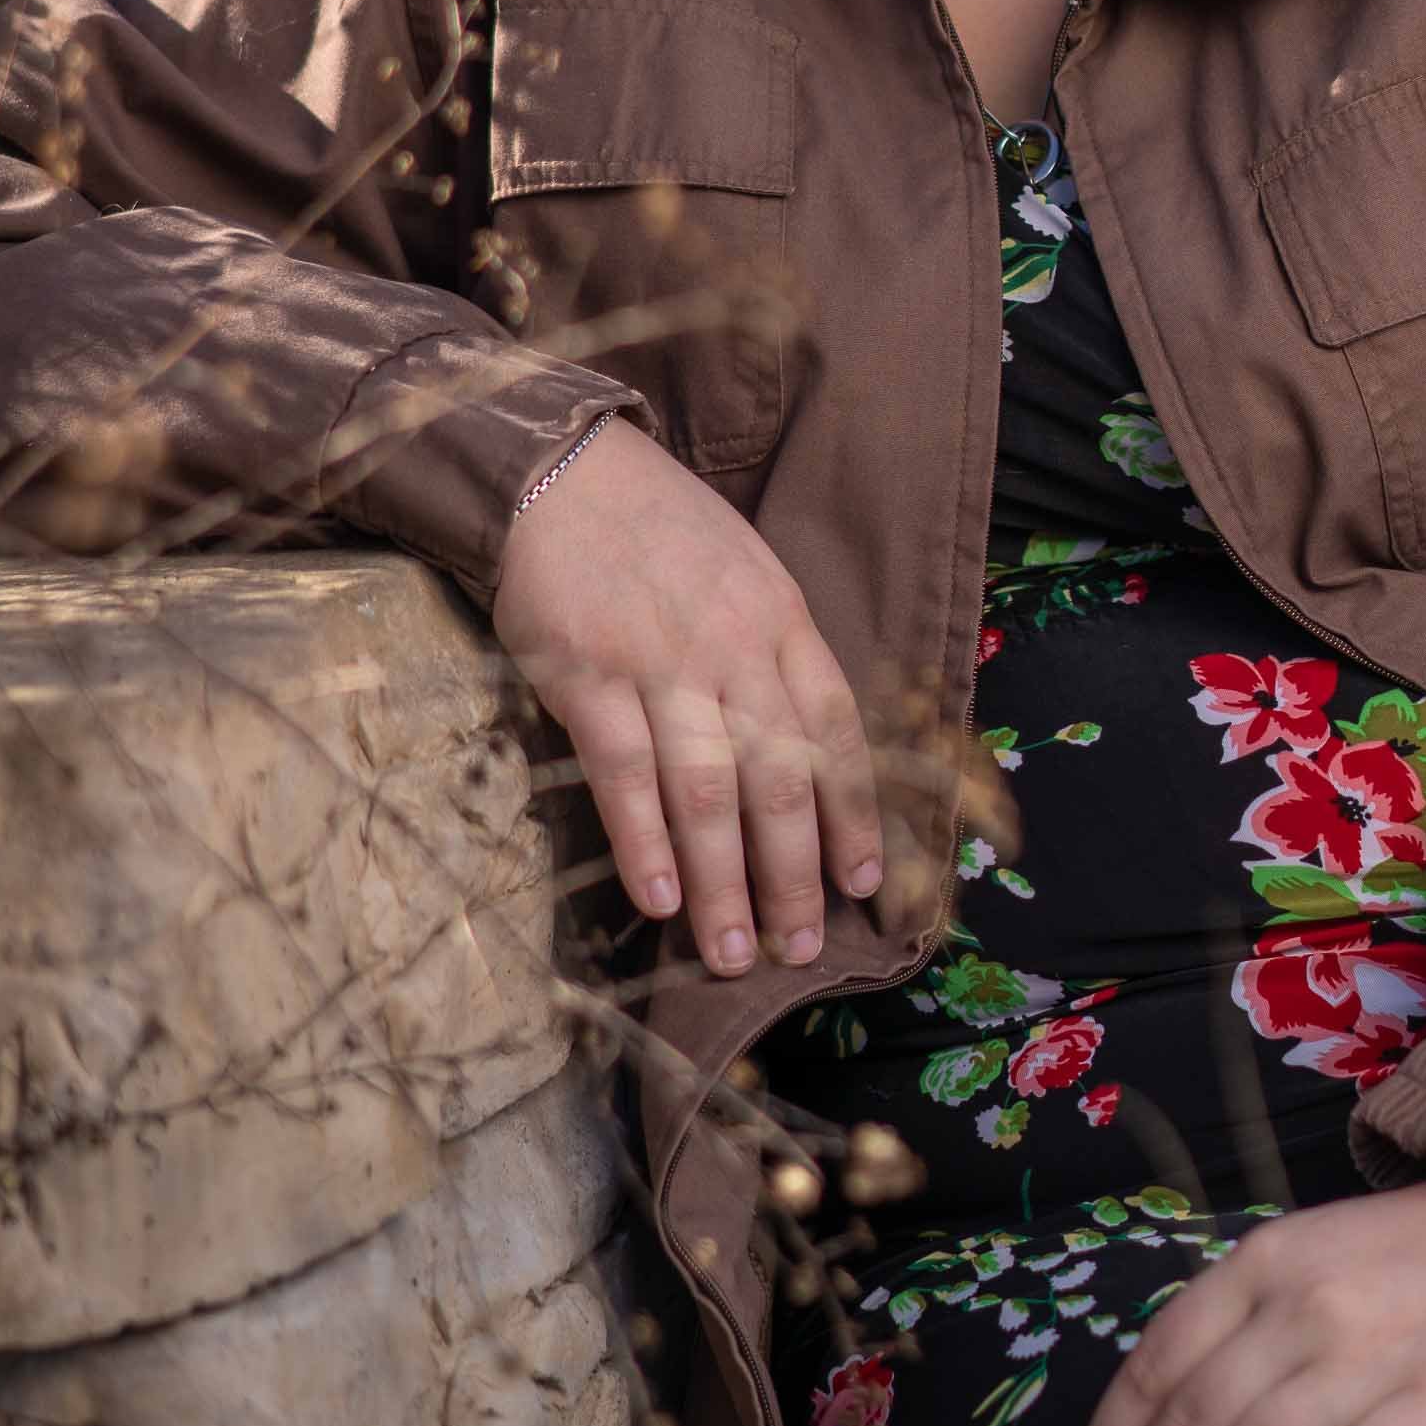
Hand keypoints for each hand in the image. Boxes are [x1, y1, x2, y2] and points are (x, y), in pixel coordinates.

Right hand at [492, 418, 884, 974]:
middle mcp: (733, 649)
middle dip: (794, 875)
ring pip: (706, 792)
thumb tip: (804, 755)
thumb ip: (776, 655)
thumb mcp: (749, 572)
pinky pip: (624, 776)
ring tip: (732, 954)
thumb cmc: (661, 530)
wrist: (562, 472)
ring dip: (723, 884)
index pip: (836, 732)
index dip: (854, 814)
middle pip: (779, 780)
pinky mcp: (587, 678)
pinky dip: (644, 843)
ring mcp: (660, 665)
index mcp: (782, 622)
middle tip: (800, 950)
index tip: (863, 882)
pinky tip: (659, 900)